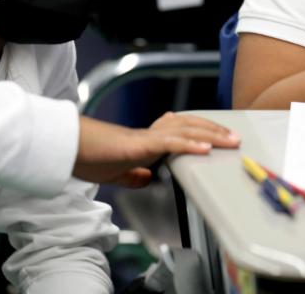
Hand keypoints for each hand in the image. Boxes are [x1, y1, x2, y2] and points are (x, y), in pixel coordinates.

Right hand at [73, 112, 239, 187]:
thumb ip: (133, 174)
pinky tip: (205, 148)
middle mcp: (150, 133)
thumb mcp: (116, 173)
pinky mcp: (139, 144)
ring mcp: (146, 137)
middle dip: (215, 130)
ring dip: (211, 134)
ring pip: (185, 129)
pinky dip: (190, 144)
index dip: (201, 132)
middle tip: (235, 137)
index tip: (219, 137)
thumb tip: (147, 178)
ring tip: (230, 140)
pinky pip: (169, 142)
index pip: (180, 130)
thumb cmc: (88, 157)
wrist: (69, 148)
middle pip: (190, 126)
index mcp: (146, 140)